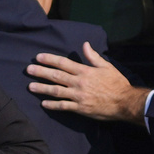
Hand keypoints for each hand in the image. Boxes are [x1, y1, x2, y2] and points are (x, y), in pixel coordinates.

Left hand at [26, 41, 149, 123]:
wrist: (125, 102)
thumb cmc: (117, 83)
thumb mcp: (107, 66)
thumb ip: (93, 56)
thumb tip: (84, 44)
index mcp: (85, 71)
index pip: (63, 63)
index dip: (49, 59)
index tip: (38, 57)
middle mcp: (79, 83)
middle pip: (56, 76)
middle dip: (41, 72)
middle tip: (28, 70)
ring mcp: (78, 96)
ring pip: (56, 91)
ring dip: (42, 88)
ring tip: (30, 87)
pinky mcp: (80, 108)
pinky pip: (63, 106)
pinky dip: (52, 105)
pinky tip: (43, 103)